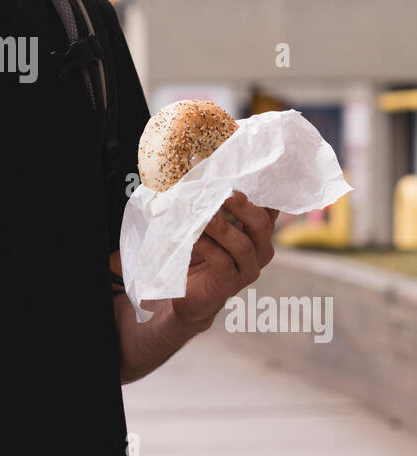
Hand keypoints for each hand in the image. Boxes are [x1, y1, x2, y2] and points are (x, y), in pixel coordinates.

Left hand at [171, 190, 278, 330]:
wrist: (185, 292)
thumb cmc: (198, 251)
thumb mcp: (207, 223)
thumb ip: (212, 201)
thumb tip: (199, 163)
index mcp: (257, 230)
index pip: (269, 206)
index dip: (264, 191)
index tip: (247, 177)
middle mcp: (260, 248)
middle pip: (261, 224)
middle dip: (243, 207)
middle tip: (225, 194)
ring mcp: (248, 268)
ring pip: (243, 245)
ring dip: (223, 229)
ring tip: (206, 218)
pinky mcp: (231, 284)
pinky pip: (224, 262)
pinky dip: (209, 247)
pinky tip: (195, 238)